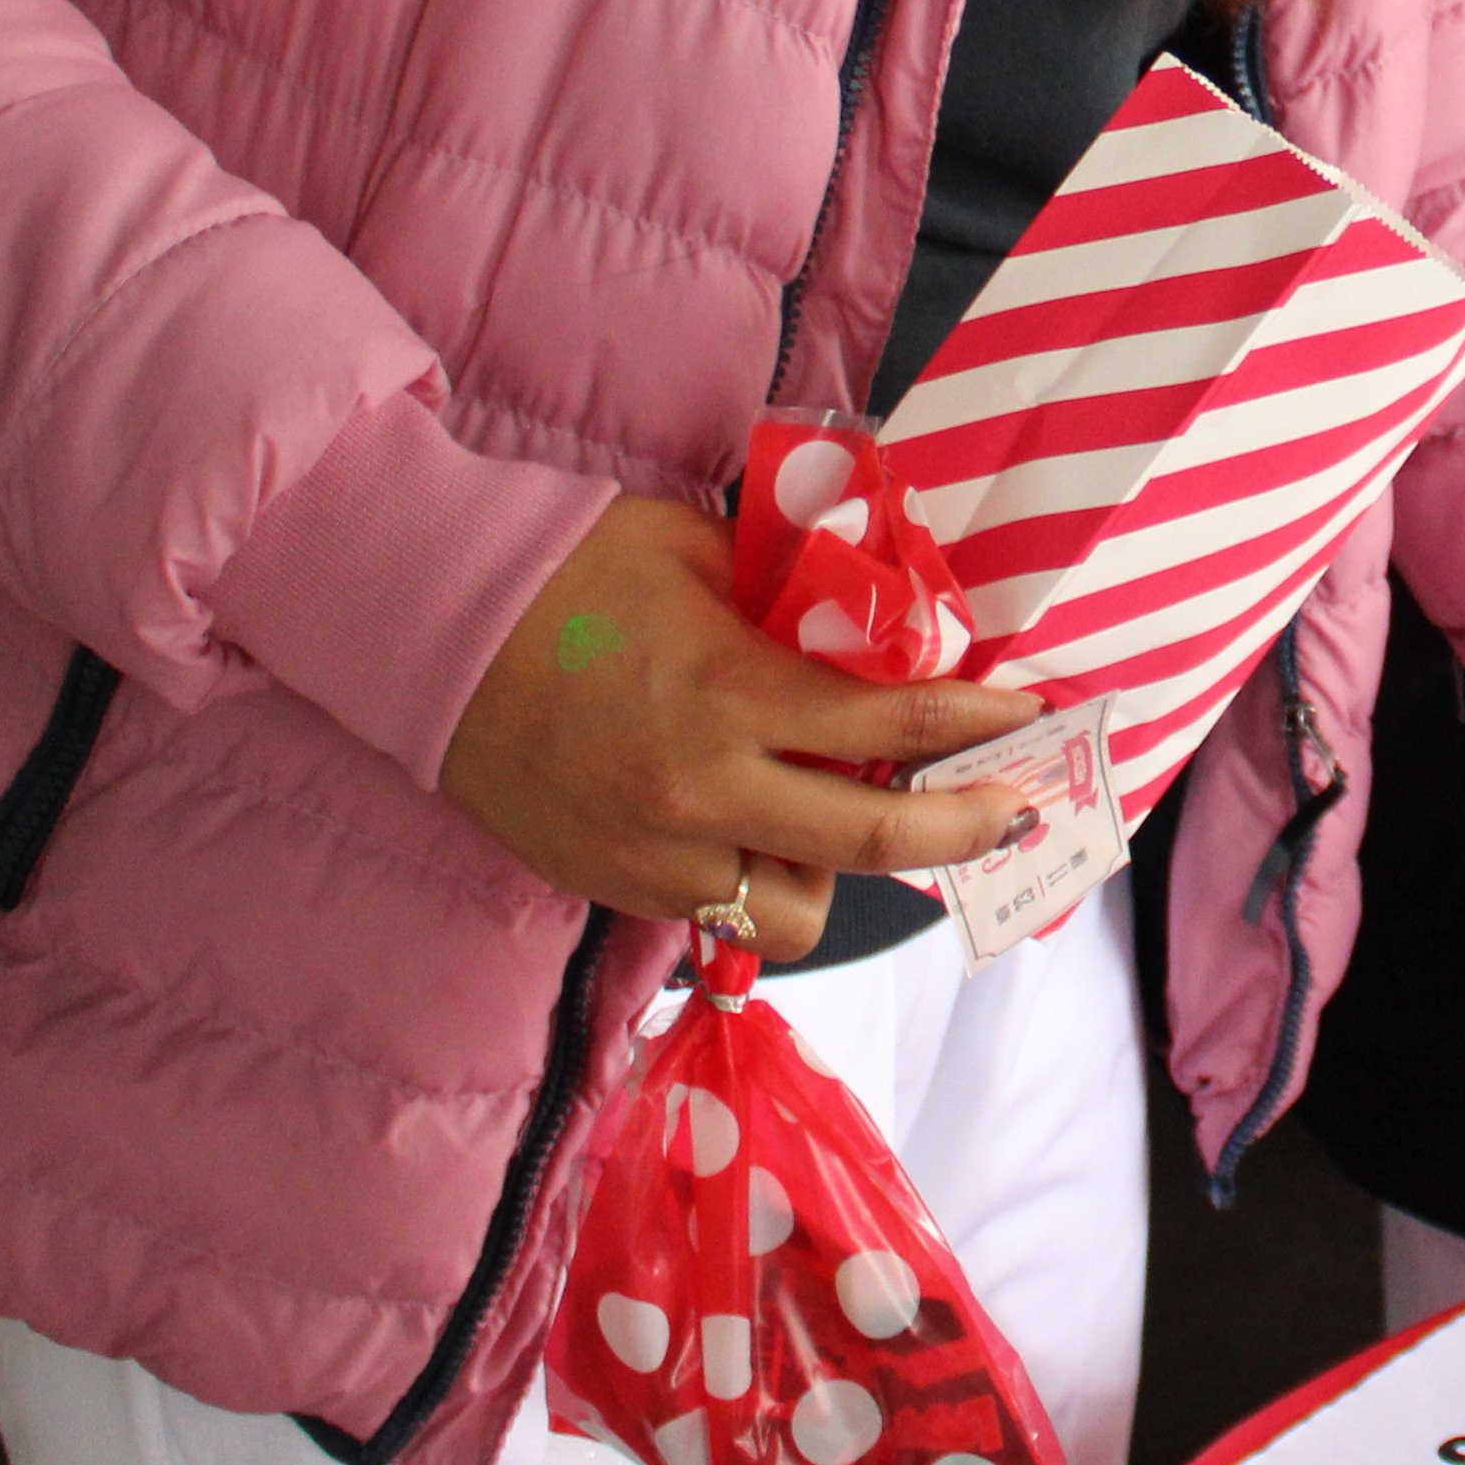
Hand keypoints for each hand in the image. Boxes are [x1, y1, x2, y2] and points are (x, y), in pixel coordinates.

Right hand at [437, 495, 1046, 952]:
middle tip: (1011, 810)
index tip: (1033, 721)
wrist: (430, 631)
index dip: (980, 725)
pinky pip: (717, 914)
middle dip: (961, 830)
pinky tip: (756, 833)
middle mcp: (704, 792)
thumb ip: (791, 593)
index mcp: (733, 693)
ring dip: (836, 871)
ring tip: (835, 820)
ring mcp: (656, 855)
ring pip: (795, 912)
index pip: (895, 722)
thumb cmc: (568, 569)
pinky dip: (753, 881)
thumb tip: (877, 617)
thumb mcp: (697, 550)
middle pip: (872, 841)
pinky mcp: (612, 887)